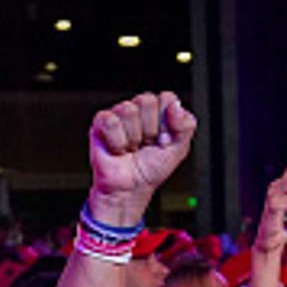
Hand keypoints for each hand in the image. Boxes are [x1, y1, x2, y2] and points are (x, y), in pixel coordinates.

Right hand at [86, 92, 197, 226]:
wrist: (130, 188)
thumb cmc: (151, 169)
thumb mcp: (179, 149)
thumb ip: (186, 125)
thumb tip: (176, 106)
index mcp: (159, 112)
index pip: (166, 98)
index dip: (166, 122)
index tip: (163, 139)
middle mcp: (139, 109)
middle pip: (146, 101)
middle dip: (149, 130)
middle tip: (145, 145)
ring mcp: (119, 114)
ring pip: (128, 110)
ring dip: (132, 138)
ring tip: (131, 148)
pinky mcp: (101, 122)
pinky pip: (111, 122)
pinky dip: (117, 142)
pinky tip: (118, 149)